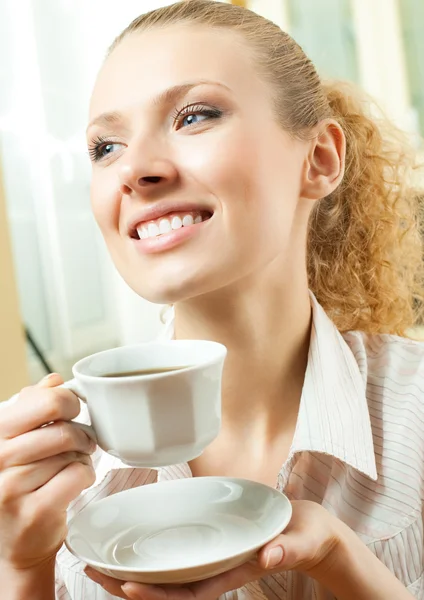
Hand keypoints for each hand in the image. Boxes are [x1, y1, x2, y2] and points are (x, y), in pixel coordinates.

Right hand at [0, 374, 95, 570]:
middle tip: (81, 443)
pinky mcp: (34, 511)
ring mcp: (12, 487)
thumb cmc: (23, 483)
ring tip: (71, 466)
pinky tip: (74, 483)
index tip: (72, 412)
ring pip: (73, 453)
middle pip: (63, 429)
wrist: (17, 542)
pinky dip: (86, 476)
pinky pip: (78, 475)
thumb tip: (53, 380)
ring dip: (82, 458)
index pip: (43, 400)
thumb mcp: (20, 441)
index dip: (67, 402)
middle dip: (81, 435)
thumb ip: (34, 408)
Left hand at [85, 499, 343, 598]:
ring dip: (132, 568)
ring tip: (96, 558)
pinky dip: (153, 551)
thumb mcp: (302, 542)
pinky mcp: (212, 542)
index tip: (125, 586)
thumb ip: (288, 549)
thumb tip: (270, 555)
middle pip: (167, 586)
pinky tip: (133, 541)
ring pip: (166, 572)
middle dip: (127, 583)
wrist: (310, 531)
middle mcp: (217, 568)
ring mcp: (213, 557)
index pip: (189, 592)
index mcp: (234, 572)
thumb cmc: (307, 537)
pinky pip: (177, 553)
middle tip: (89, 567)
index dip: (156, 594)